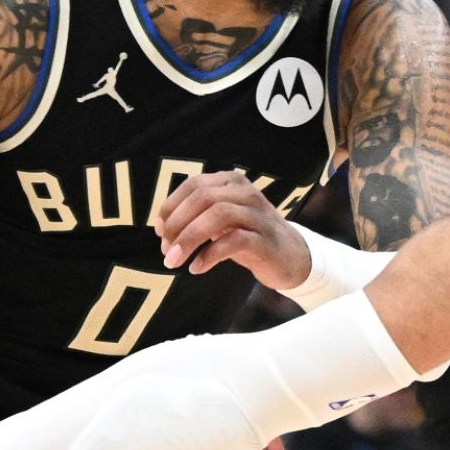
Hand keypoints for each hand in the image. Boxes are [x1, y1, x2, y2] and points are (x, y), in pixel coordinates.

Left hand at [155, 170, 310, 287]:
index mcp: (231, 182)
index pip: (193, 185)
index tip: (159, 231)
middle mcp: (245, 192)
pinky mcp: (265, 239)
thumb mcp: (222, 220)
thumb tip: (163, 228)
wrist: (290, 256)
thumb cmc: (248, 236)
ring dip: (189, 238)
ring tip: (174, 260)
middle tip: (165, 250)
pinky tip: (197, 267)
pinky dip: (210, 255)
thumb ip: (197, 216)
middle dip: (177, 224)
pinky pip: (233, 241)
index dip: (171, 207)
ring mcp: (257, 214)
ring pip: (217, 215)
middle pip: (202, 198)